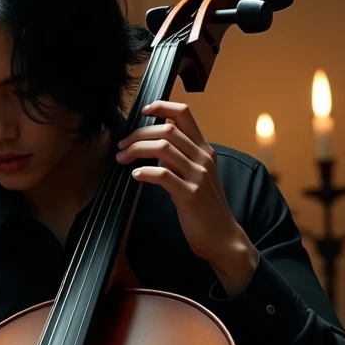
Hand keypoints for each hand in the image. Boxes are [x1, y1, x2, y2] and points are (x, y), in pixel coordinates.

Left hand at [115, 100, 250, 266]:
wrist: (223, 238)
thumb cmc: (206, 209)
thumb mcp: (198, 177)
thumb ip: (182, 159)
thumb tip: (155, 146)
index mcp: (205, 150)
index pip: (184, 114)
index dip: (162, 106)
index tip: (143, 110)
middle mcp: (203, 158)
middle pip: (167, 129)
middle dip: (138, 134)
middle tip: (122, 146)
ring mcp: (198, 176)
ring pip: (163, 148)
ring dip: (136, 150)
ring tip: (122, 159)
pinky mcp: (190, 195)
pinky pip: (163, 175)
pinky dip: (145, 172)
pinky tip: (135, 175)